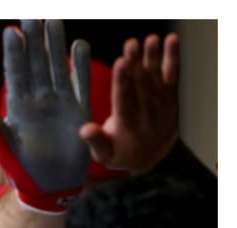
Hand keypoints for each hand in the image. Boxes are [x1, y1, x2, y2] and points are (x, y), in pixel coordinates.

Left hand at [0, 20, 91, 213]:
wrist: (50, 188)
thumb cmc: (23, 172)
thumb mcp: (6, 150)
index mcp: (17, 109)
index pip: (15, 75)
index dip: (13, 54)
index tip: (10, 31)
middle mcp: (37, 101)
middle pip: (35, 64)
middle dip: (33, 40)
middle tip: (31, 14)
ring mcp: (58, 103)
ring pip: (56, 68)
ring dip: (55, 45)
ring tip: (53, 21)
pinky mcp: (79, 111)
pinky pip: (79, 83)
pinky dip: (80, 66)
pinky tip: (79, 44)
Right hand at [79, 33, 180, 174]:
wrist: (158, 158)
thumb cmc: (124, 154)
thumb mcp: (105, 156)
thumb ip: (96, 142)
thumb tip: (84, 129)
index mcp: (128, 126)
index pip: (125, 100)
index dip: (122, 81)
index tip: (120, 64)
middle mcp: (147, 112)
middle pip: (141, 84)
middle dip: (136, 63)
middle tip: (130, 45)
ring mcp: (160, 102)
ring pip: (156, 77)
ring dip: (153, 57)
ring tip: (150, 39)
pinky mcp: (170, 95)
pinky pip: (172, 74)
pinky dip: (173, 57)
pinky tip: (171, 40)